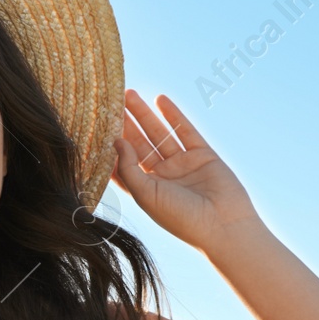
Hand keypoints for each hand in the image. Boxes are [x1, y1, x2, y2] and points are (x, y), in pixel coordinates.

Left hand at [110, 90, 258, 251]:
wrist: (222, 225)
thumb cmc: (180, 218)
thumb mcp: (146, 195)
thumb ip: (129, 168)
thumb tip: (116, 140)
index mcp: (145, 190)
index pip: (123, 163)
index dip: (111, 146)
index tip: (96, 126)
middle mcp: (162, 176)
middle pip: (138, 144)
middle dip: (125, 123)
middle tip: (110, 101)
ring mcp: (182, 164)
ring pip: (159, 134)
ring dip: (144, 114)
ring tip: (129, 94)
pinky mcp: (202, 155)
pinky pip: (185, 130)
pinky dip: (173, 115)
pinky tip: (160, 100)